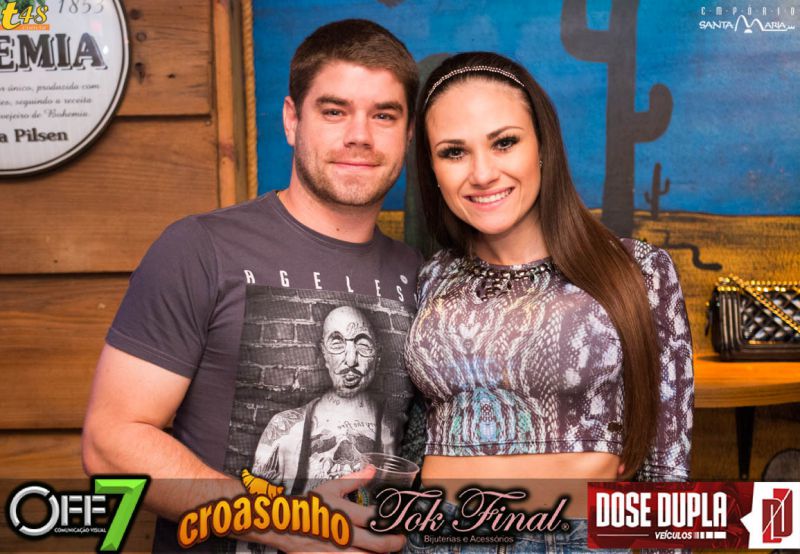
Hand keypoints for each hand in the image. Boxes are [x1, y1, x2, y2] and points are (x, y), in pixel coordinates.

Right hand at [243, 465, 404, 552]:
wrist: (284, 524)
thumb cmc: (310, 506)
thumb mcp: (331, 488)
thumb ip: (354, 480)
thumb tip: (372, 470)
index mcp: (345, 513)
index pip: (376, 518)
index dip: (391, 520)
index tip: (398, 521)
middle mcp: (344, 534)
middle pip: (378, 544)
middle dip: (395, 543)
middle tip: (400, 540)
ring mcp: (337, 551)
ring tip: (385, 550)